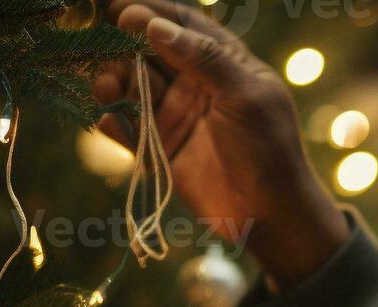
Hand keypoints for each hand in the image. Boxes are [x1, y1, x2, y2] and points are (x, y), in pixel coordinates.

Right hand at [93, 1, 348, 289]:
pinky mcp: (159, 148)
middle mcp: (194, 84)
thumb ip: (205, 59)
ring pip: (131, 86)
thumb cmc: (270, 150)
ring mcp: (175, 115)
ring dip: (112, 82)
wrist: (271, 214)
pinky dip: (113, 123)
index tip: (119, 9)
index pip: (183, 24)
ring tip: (107, 89)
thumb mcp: (246, 97)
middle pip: (147, 51)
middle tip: (107, 53)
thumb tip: (155, 25)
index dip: (152, 12)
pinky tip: (109, 121)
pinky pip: (126, 129)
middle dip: (122, 47)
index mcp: (222, 63)